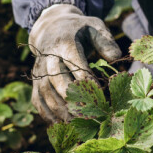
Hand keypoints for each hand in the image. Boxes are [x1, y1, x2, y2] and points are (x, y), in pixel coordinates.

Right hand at [28, 4, 121, 121]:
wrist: (51, 27)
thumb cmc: (79, 30)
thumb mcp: (94, 27)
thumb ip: (105, 41)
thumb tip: (116, 59)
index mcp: (65, 42)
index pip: (74, 61)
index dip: (85, 77)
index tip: (99, 92)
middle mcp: (49, 56)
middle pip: (56, 78)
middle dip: (70, 96)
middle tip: (86, 113)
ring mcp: (40, 70)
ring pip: (45, 91)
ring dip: (58, 109)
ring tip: (74, 123)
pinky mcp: (36, 81)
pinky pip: (37, 99)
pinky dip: (46, 113)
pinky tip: (59, 125)